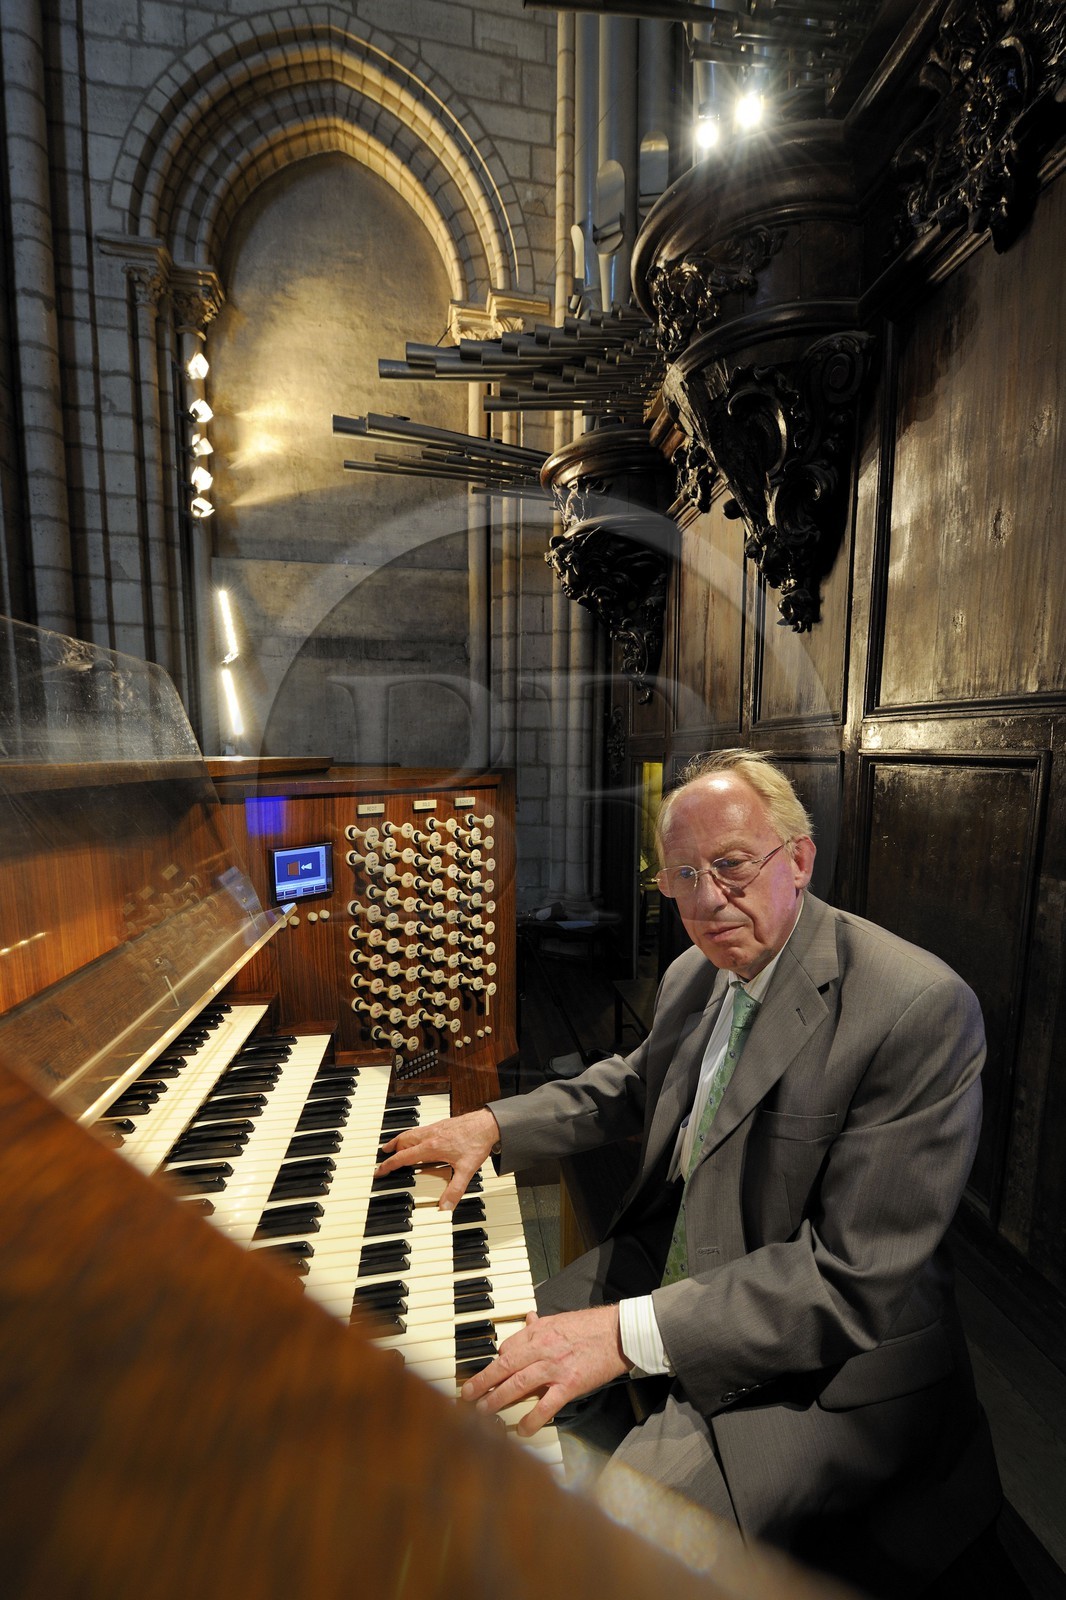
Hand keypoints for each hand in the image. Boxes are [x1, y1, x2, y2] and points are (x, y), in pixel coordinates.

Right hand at [374, 1107, 499, 1210]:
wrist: (488, 1123)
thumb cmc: (477, 1142)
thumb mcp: (466, 1170)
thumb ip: (455, 1190)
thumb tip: (445, 1207)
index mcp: (431, 1147)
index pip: (403, 1157)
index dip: (389, 1165)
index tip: (380, 1171)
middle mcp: (430, 1135)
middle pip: (403, 1141)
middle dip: (391, 1149)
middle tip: (384, 1156)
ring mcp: (435, 1128)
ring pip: (411, 1133)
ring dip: (400, 1140)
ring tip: (395, 1145)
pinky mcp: (442, 1124)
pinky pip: (420, 1129)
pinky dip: (412, 1135)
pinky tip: (419, 1139)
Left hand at [460, 1306, 631, 1435]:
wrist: (618, 1333)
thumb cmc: (591, 1326)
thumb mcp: (561, 1320)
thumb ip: (541, 1324)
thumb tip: (527, 1320)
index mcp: (539, 1332)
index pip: (507, 1348)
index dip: (495, 1363)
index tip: (488, 1375)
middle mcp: (542, 1348)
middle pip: (504, 1366)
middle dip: (482, 1382)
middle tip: (466, 1395)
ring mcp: (555, 1368)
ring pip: (518, 1384)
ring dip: (497, 1399)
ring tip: (482, 1412)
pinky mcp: (570, 1385)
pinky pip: (546, 1405)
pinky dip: (531, 1419)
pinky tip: (521, 1430)